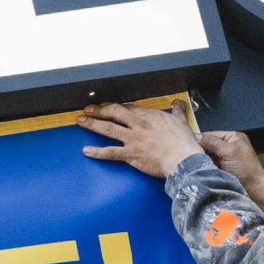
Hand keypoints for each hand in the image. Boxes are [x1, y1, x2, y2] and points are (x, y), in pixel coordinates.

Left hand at [77, 103, 193, 180]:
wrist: (183, 159)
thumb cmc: (183, 143)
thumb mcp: (181, 122)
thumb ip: (177, 112)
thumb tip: (179, 104)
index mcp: (150, 116)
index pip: (128, 108)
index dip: (115, 106)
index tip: (107, 106)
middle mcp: (139, 125)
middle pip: (114, 112)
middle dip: (99, 110)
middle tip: (88, 109)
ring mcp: (133, 139)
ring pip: (108, 129)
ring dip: (92, 124)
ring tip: (80, 121)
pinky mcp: (131, 154)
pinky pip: (110, 153)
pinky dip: (97, 152)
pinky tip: (86, 151)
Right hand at [192, 126, 263, 195]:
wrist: (253, 190)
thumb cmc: (245, 169)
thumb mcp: (228, 151)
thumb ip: (211, 142)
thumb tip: (194, 136)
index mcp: (232, 137)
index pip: (209, 135)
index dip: (198, 140)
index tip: (185, 145)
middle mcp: (227, 146)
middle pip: (206, 145)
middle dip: (198, 150)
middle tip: (186, 156)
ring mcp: (223, 158)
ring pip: (206, 156)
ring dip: (200, 160)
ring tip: (190, 164)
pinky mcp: (220, 169)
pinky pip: (207, 165)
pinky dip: (202, 167)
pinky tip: (196, 169)